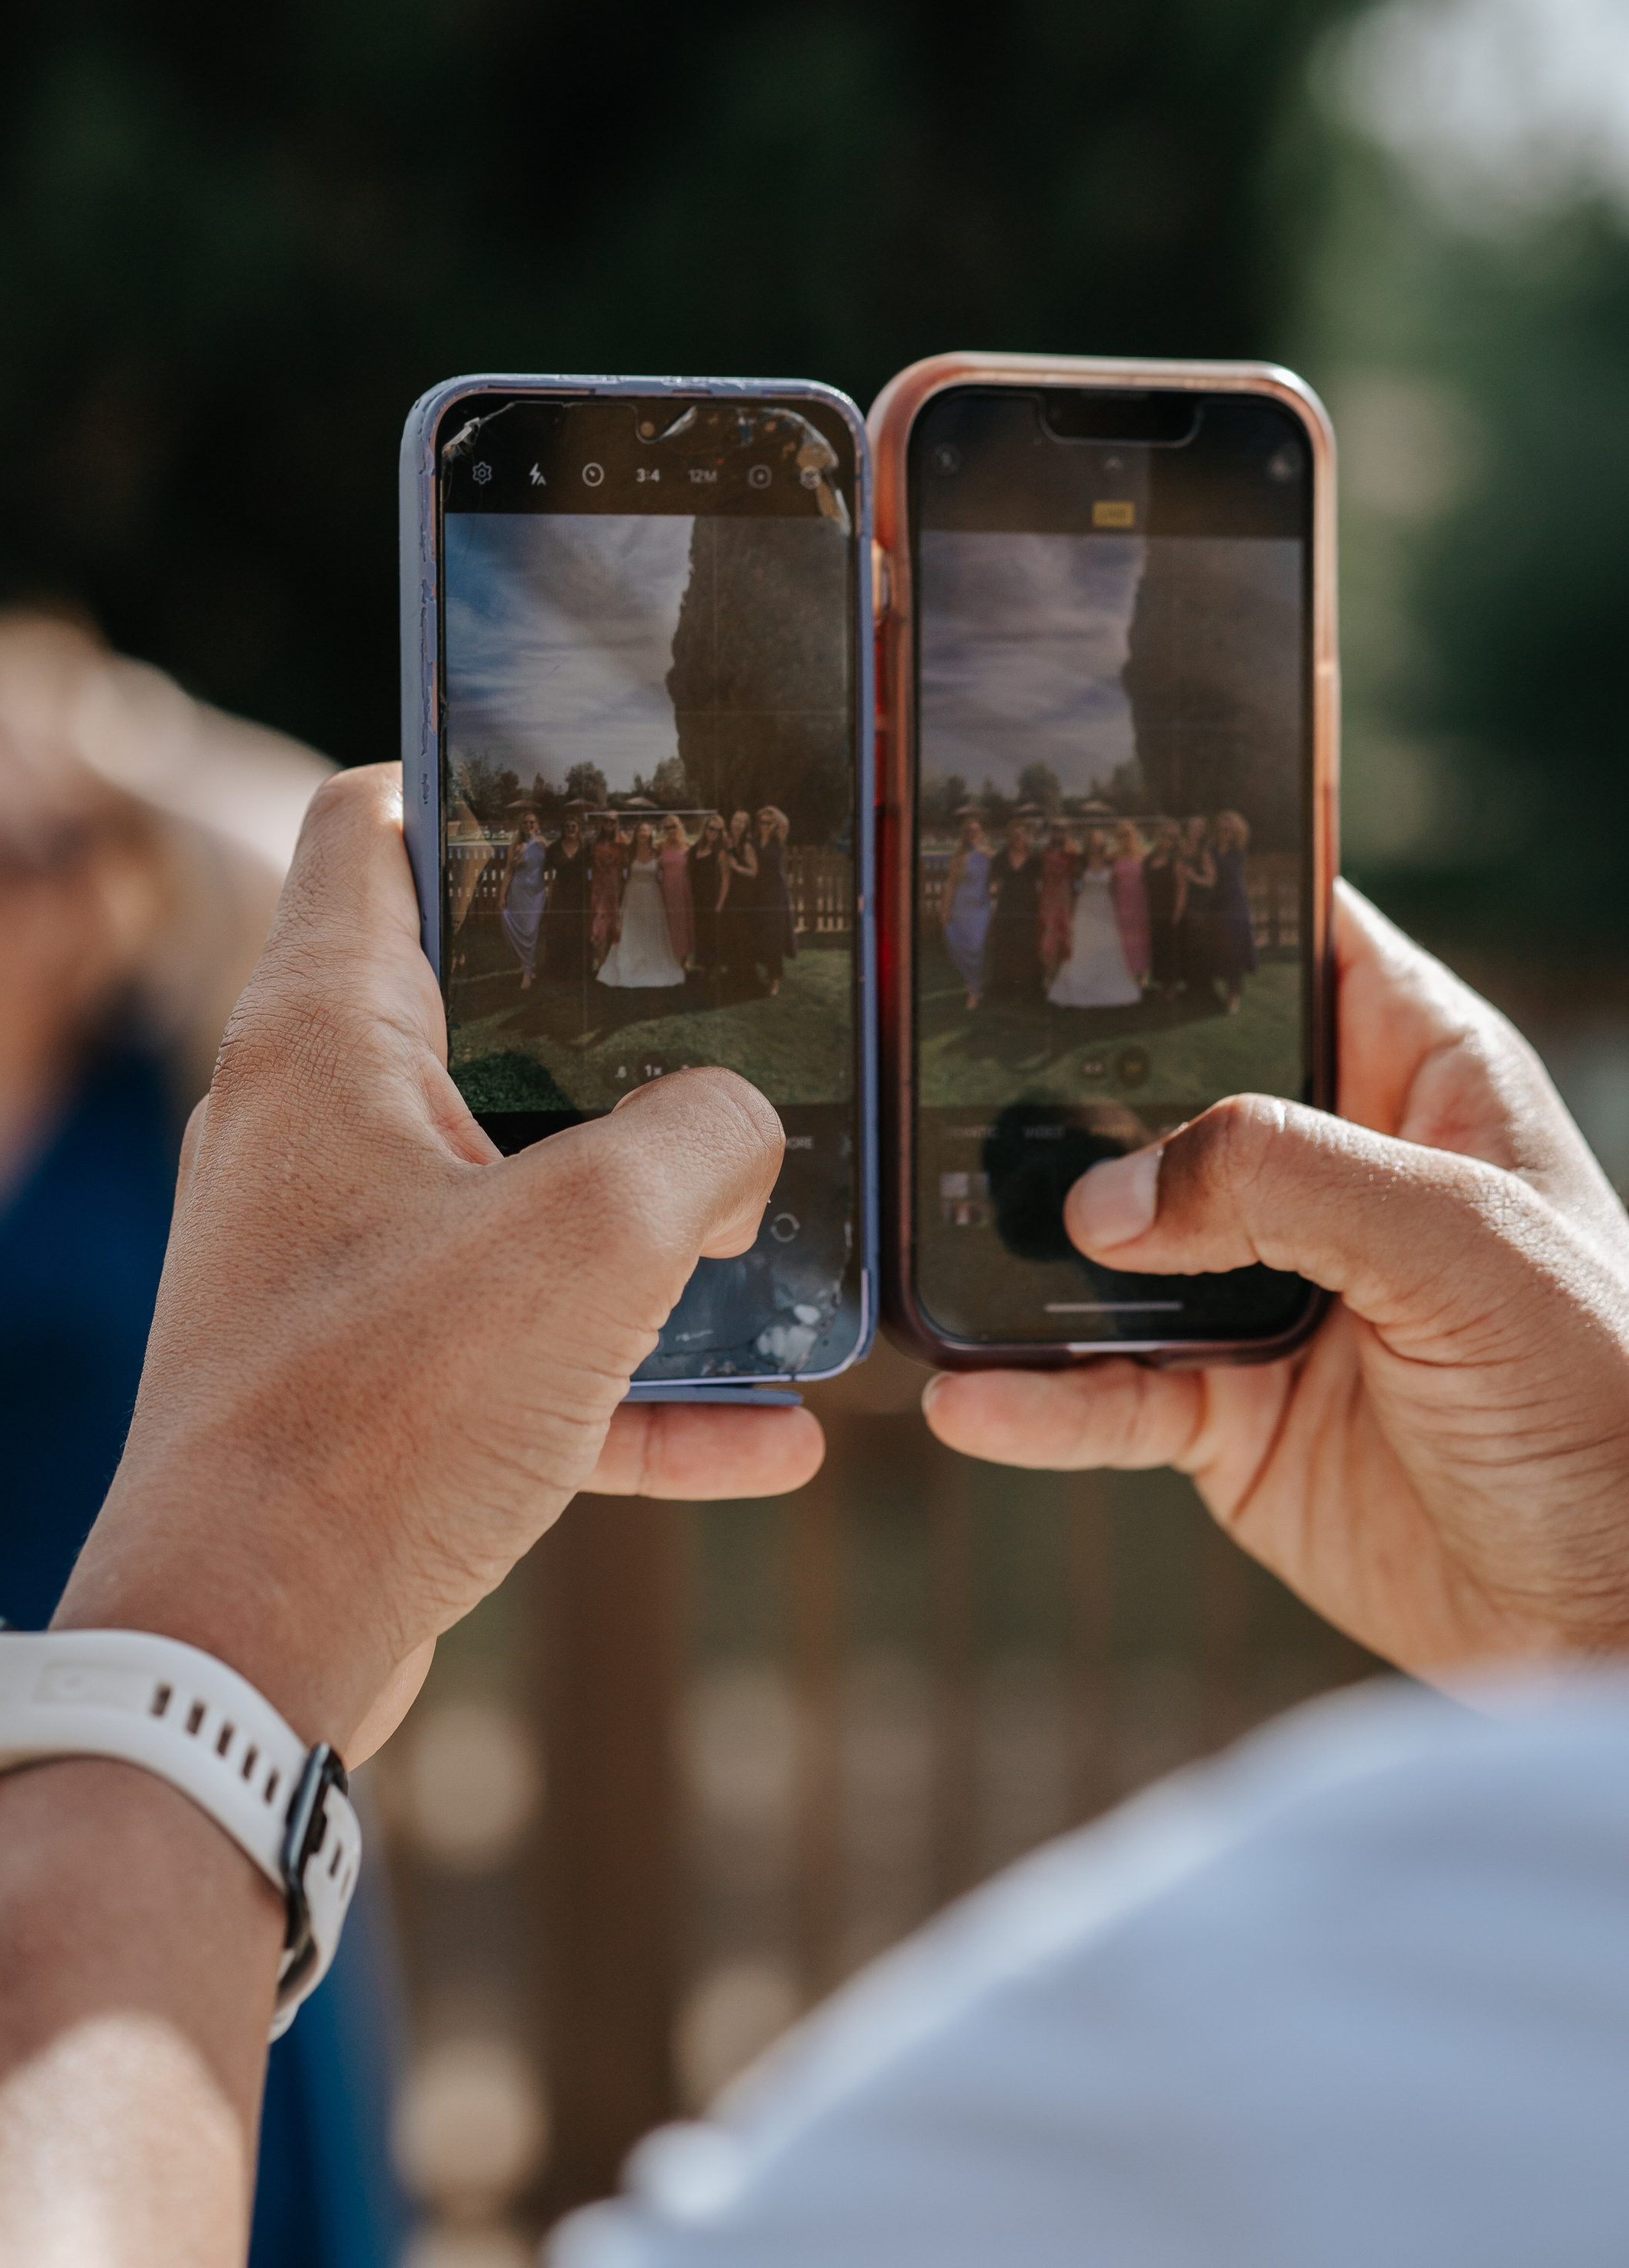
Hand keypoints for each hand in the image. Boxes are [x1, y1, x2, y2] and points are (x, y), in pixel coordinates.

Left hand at [61, 765, 818, 1755]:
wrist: (243, 1656)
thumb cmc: (385, 1410)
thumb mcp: (592, 1238)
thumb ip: (700, 1139)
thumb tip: (739, 1129)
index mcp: (321, 1039)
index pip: (363, 832)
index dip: (462, 784)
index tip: (583, 791)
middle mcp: (307, 1132)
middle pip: (462, 1013)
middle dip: (603, 1015)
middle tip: (734, 994)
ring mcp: (331, 1263)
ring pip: (508, 1199)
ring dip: (638, 1222)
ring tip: (775, 1225)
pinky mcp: (364, 1388)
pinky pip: (519, 1355)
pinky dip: (627, 1386)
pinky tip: (773, 1440)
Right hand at [925, 884, 1628, 1679]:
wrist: (1614, 1613)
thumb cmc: (1612, 1396)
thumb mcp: (1465, 1244)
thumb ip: (1284, 1182)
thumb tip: (1102, 1196)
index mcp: (1419, 1076)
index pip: (1294, 941)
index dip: (1198, 903)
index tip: (1070, 872)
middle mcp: (1333, 1170)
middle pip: (1163, 1089)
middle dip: (1057, 1079)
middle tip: (939, 1061)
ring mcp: (1271, 1294)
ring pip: (1111, 1245)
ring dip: (1020, 1249)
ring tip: (926, 1239)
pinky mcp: (1233, 1416)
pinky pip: (1107, 1394)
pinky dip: (1035, 1399)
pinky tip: (969, 1397)